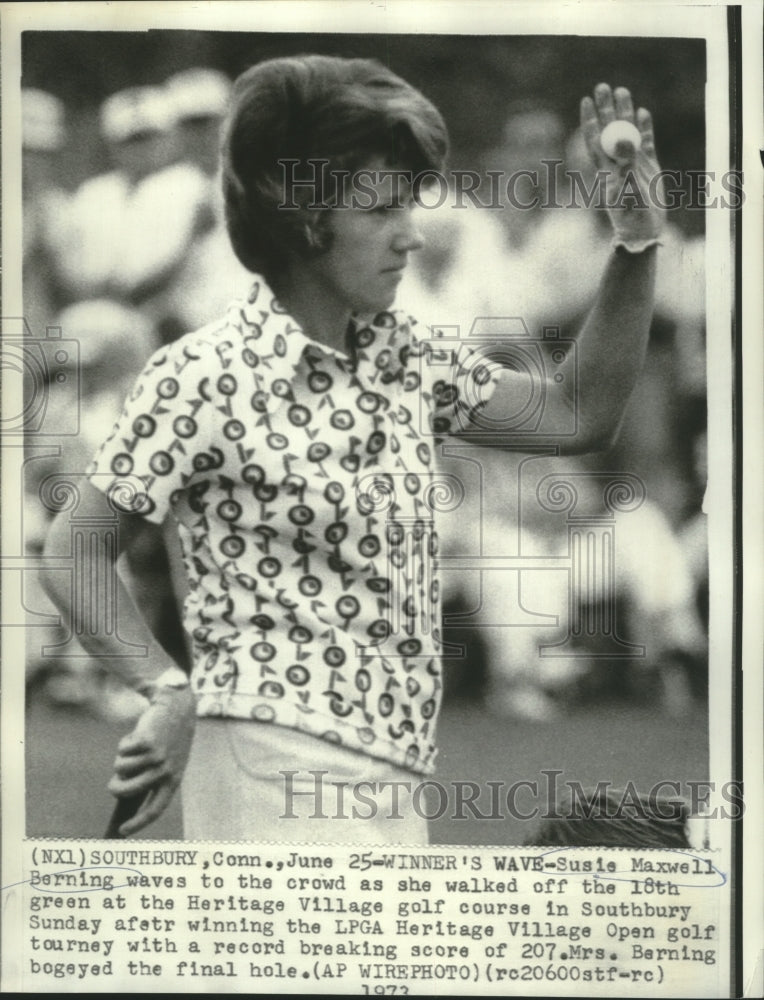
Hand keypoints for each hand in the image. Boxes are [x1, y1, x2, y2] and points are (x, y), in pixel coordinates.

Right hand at [108, 685, 195, 835]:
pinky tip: (140, 733)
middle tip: (113, 784)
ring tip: (137, 747)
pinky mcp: (147, 742)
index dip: (138, 823)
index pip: (155, 810)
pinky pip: (123, 750)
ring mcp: (156, 757)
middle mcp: (165, 772)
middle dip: (115, 788)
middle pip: (127, 791)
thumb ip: (150, 779)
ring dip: (123, 757)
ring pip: (121, 768)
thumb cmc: (169, 739)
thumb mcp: (166, 762)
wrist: (178, 708)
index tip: (122, 831)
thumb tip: (123, 797)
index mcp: (173, 781)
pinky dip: (125, 742)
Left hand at [580, 83, 664, 251]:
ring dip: (625, 112)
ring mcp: (632, 163)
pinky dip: (645, 128)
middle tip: (603, 86)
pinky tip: (642, 113)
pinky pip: (646, 142)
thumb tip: (624, 144)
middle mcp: (617, 163)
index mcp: (606, 170)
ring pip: (628, 131)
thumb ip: (626, 169)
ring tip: (622, 90)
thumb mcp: (627, 193)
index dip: (590, 120)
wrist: (643, 231)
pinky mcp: (648, 167)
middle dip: (606, 108)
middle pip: (610, 130)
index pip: (595, 140)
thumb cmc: (631, 217)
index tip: (586, 100)